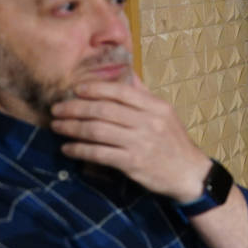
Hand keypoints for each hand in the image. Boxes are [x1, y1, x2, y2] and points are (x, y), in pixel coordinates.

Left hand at [49, 75, 211, 202]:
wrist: (189, 173)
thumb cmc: (174, 142)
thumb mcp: (165, 114)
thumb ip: (144, 95)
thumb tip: (127, 74)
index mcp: (156, 107)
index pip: (120, 92)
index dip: (95, 89)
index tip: (76, 90)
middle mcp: (149, 122)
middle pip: (104, 110)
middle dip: (75, 108)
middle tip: (57, 109)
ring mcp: (140, 143)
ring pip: (98, 131)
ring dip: (72, 128)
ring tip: (57, 126)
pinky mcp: (133, 163)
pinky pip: (99, 153)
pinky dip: (80, 150)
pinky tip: (68, 148)